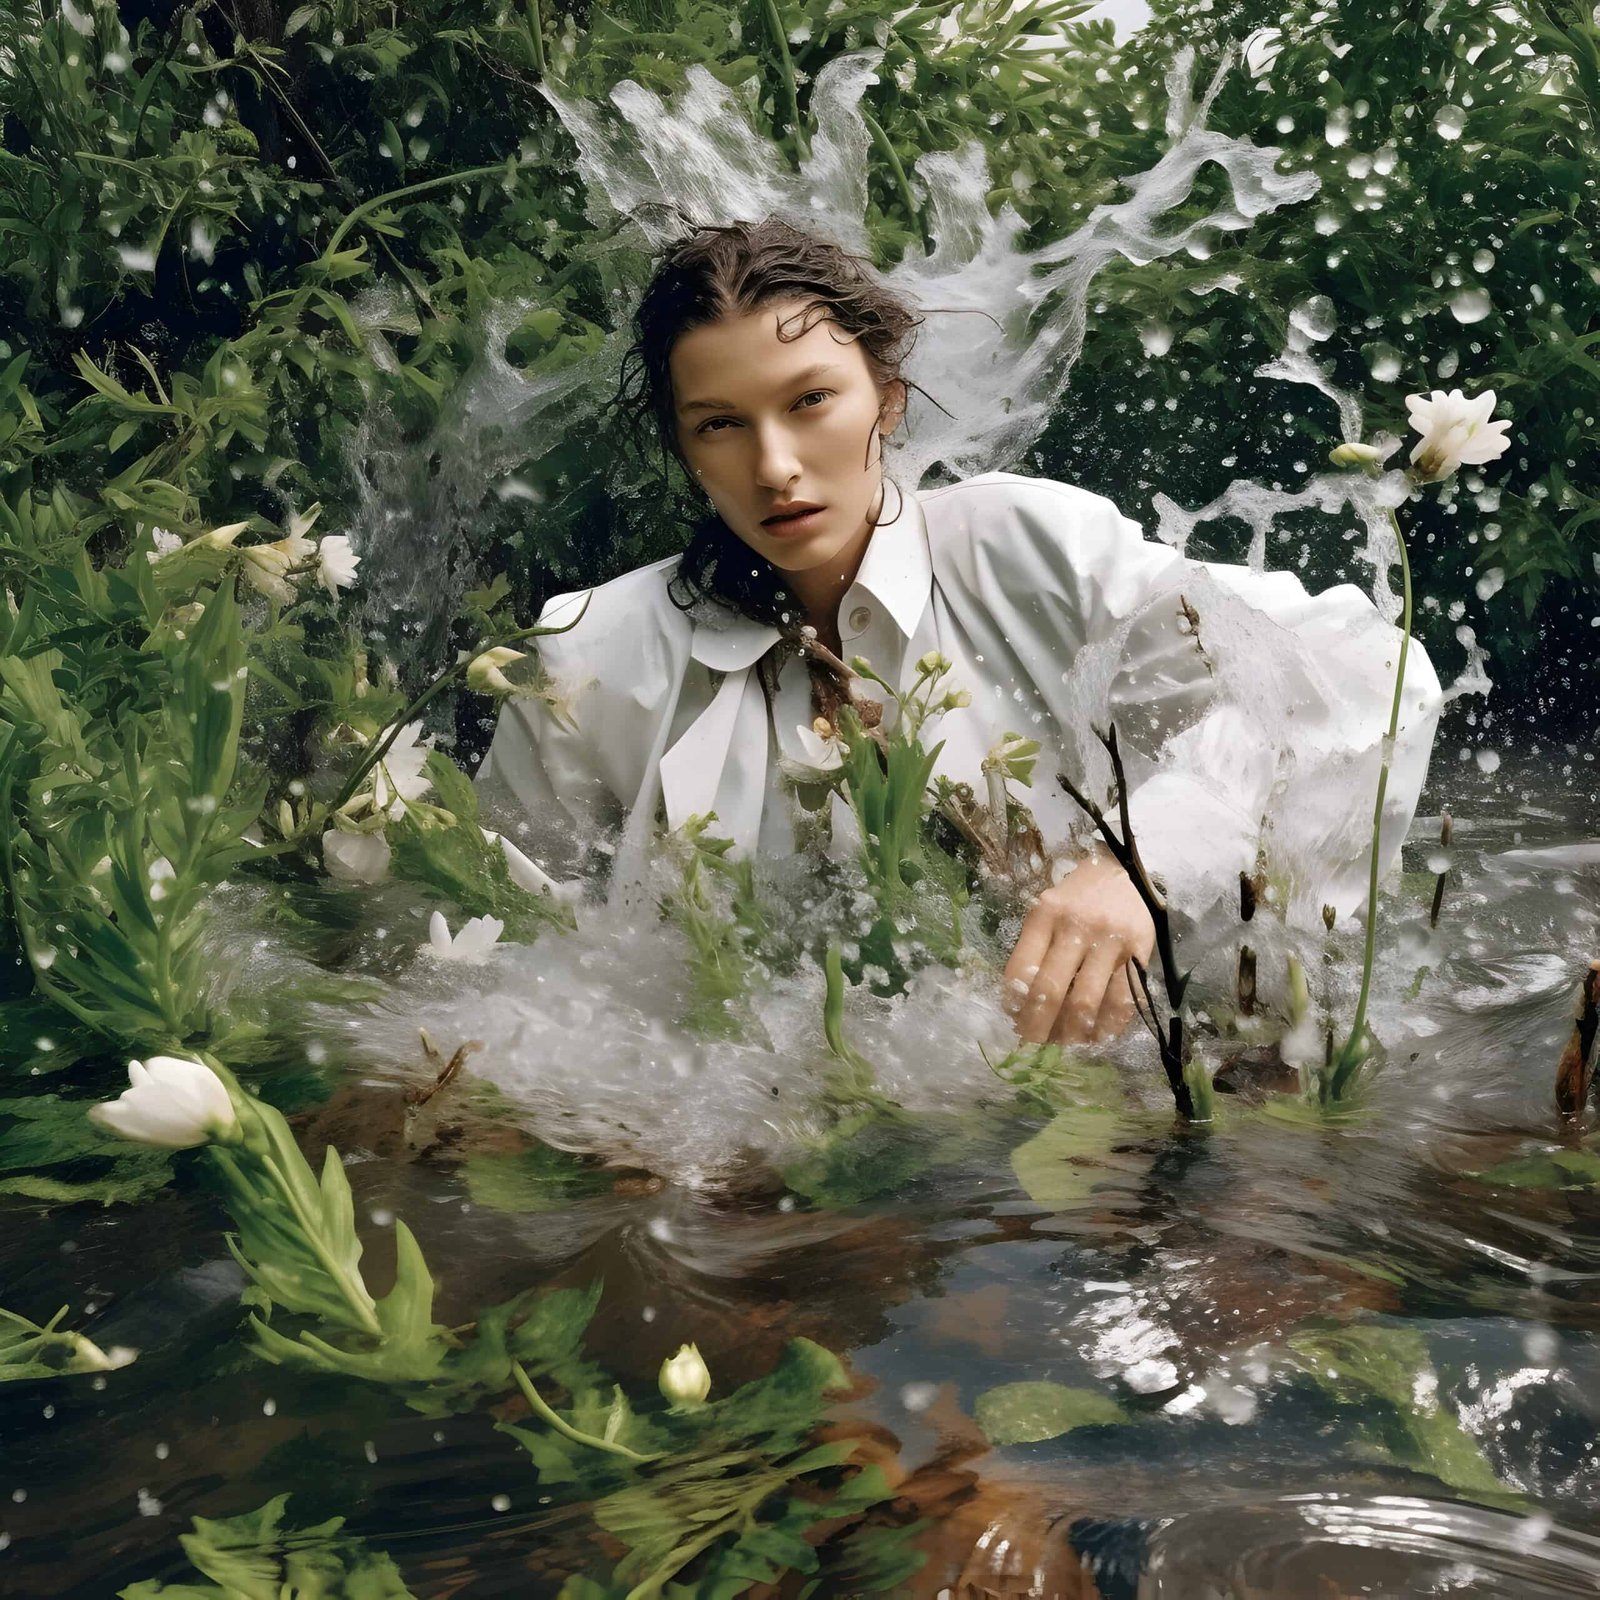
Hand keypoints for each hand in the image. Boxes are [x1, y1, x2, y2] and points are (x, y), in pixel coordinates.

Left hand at [1002, 853, 1155, 1045]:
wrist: (1126, 872)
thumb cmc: (1079, 896)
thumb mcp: (1049, 908)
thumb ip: (1035, 946)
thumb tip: (1021, 1002)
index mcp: (1045, 915)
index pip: (1020, 969)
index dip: (1014, 1003)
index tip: (1014, 1020)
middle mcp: (1076, 927)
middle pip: (1050, 991)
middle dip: (1037, 1027)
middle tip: (1034, 1044)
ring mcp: (1110, 942)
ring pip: (1086, 1002)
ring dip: (1072, 1033)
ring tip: (1065, 1044)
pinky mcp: (1139, 955)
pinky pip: (1123, 1002)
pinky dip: (1108, 1027)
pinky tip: (1097, 1036)